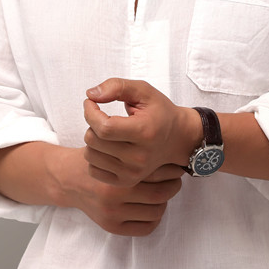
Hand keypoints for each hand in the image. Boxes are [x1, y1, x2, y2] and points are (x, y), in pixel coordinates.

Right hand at [54, 147, 183, 236]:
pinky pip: (146, 228)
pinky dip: (154, 218)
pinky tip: (152, 206)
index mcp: (116, 172)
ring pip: (156, 212)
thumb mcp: (113, 148)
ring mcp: (112, 213)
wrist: (70, 179)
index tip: (176, 165)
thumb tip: (170, 155)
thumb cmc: (97, 159)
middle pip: (160, 194)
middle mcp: (113, 195)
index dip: (172, 168)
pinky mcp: (111, 227)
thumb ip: (137, 152)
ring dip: (165, 201)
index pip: (156, 172)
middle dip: (173, 185)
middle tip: (176, 178)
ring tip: (164, 191)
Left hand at [84, 78, 201, 185]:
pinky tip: (106, 147)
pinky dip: (95, 156)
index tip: (90, 102)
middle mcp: (139, 156)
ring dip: (92, 140)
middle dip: (91, 123)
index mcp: (144, 132)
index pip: (104, 127)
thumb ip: (117, 87)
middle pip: (94, 141)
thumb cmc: (160, 112)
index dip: (90, 112)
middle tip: (102, 116)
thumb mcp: (143, 91)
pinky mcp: (126, 181)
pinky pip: (93, 170)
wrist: (178, 138)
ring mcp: (133, 172)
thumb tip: (90, 95)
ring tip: (106, 132)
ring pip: (90, 155)